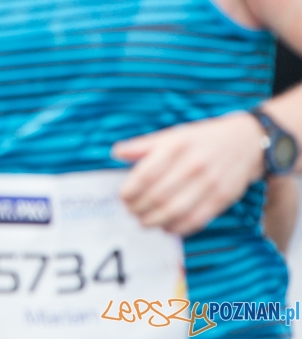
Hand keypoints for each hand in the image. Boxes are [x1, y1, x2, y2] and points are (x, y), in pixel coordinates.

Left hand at [113, 112, 266, 234]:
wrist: (246, 142)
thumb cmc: (202, 139)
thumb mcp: (172, 135)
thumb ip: (143, 145)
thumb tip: (116, 152)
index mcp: (176, 146)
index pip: (146, 174)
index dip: (131, 190)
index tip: (122, 197)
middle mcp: (193, 165)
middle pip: (159, 195)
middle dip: (139, 208)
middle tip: (130, 212)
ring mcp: (210, 183)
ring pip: (176, 211)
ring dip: (155, 221)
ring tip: (144, 221)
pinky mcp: (223, 199)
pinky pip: (197, 219)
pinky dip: (179, 228)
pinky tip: (167, 227)